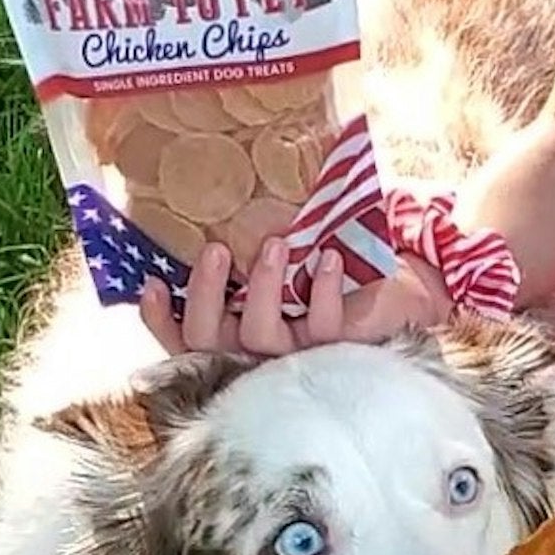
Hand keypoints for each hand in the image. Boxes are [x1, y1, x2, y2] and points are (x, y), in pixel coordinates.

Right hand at [138, 241, 451, 356]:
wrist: (403, 299)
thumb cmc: (331, 279)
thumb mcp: (288, 263)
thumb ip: (251, 248)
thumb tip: (226, 195)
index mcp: (235, 340)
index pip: (184, 338)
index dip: (160, 319)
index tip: (151, 282)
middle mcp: (257, 357)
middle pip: (210, 339)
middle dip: (206, 294)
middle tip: (216, 249)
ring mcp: (296, 359)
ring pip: (261, 336)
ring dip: (263, 288)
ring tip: (276, 244)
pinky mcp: (338, 352)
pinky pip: (325, 328)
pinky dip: (324, 292)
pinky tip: (329, 259)